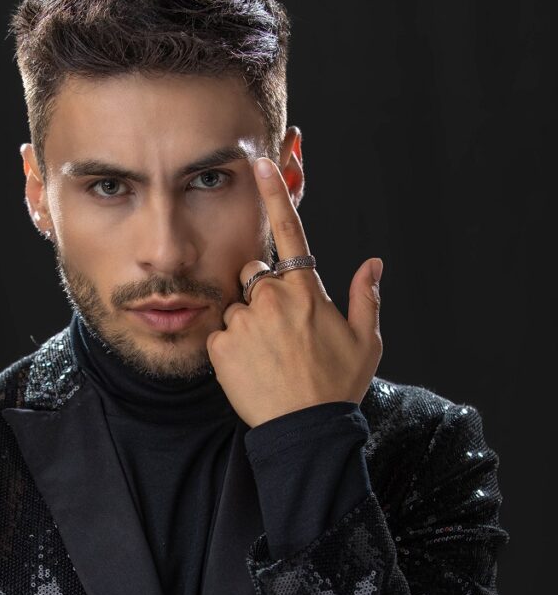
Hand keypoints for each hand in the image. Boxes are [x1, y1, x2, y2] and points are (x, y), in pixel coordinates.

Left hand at [206, 157, 383, 427]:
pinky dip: (231, 348)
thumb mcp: (366, 341)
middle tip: (279, 330)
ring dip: (247, 323)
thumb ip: (367, 296)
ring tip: (268, 357)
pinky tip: (251, 368)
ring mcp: (244, 321)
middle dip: (261, 292)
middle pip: (254, 274)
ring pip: (236, 306)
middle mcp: (272, 298)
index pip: (289, 232)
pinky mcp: (220, 345)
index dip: (275, 194)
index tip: (260, 163)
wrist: (306, 431)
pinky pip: (220, 334)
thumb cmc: (337, 385)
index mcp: (307, 291)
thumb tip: (374, 262)